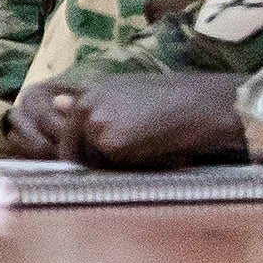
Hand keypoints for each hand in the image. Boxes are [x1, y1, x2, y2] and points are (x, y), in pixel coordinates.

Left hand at [48, 72, 250, 170]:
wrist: (206, 104)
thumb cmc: (176, 101)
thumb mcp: (131, 97)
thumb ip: (96, 106)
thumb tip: (55, 104)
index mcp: (90, 93)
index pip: (71, 136)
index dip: (91, 154)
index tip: (117, 157)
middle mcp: (85, 105)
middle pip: (76, 154)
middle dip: (101, 164)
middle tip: (142, 153)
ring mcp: (94, 123)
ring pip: (94, 163)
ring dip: (119, 167)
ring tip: (153, 147)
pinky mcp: (109, 142)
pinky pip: (113, 169)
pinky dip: (134, 169)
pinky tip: (158, 151)